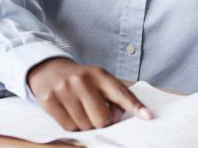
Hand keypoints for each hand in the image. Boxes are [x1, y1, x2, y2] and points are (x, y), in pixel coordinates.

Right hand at [27, 57, 152, 130]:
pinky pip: (69, 127)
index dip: (135, 107)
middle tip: (98, 113)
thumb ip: (113, 96)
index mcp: (100, 75)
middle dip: (102, 121)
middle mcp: (82, 80)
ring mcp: (64, 90)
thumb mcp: (99, 80)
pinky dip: (72, 125)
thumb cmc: (81, 79)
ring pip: (85, 125)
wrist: (49, 70)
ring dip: (86, 123)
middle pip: (102, 118)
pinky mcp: (49, 100)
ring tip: (80, 108)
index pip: (121, 93)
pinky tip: (69, 111)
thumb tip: (117, 118)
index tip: (148, 116)